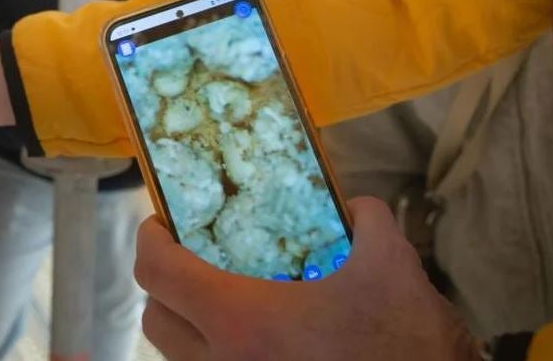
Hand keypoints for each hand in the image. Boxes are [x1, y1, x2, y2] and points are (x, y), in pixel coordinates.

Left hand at [134, 197, 480, 360]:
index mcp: (242, 320)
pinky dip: (215, 355)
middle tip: (194, 258)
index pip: (158, 273)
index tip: (162, 223)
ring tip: (225, 300)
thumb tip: (354, 207)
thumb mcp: (392, 265)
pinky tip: (258, 341)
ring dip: (188, 324)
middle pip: (156, 319)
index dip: (150, 240)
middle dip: (166, 284)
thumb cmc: (402, 342)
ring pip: (179, 357)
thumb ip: (366, 221)